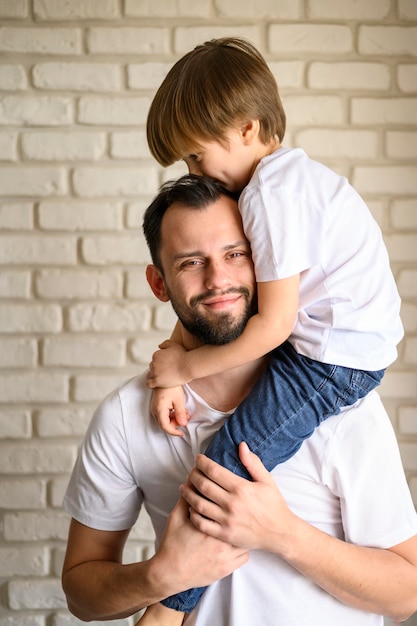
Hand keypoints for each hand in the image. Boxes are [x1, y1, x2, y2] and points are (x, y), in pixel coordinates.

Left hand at [147, 340, 190, 387]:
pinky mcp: (157, 381)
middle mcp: (154, 363)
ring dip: (155, 376)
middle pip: (152, 367)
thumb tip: (159, 347)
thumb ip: (165, 344)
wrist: (188, 366)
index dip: (161, 363)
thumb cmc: (183, 356)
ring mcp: (155, 372)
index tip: (166, 366)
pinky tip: (157, 384)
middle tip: (166, 372)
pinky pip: (149, 384)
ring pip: (150, 375)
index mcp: (156, 355)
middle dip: (158, 369)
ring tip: (163, 378)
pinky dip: (152, 384)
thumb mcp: (174, 345)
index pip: (155, 359)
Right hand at [150, 386, 189, 435]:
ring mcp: (155, 408)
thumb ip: (180, 413)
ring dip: (175, 419)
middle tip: (186, 418)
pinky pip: (164, 415)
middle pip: (165, 424)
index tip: (181, 433)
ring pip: (165, 420)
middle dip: (176, 424)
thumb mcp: (178, 400)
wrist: (165, 376)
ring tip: (185, 413)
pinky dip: (172, 415)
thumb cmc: (172, 387)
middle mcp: (155, 410)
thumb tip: (183, 424)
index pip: (165, 426)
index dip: (173, 432)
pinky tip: (180, 411)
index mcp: (159, 409)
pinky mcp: (157, 406)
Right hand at [151, 498, 248, 595]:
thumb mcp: (177, 517)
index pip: (227, 507)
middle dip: (240, 514)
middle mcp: (221, 541)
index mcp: (210, 526)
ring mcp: (226, 556)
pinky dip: (242, 549)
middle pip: (238, 521)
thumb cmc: (173, 544)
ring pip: (246, 540)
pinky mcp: (227, 568)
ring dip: (243, 532)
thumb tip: (192, 480)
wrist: (170, 572)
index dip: (231, 500)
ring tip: (239, 526)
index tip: (232, 497)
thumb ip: (186, 498)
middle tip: (239, 510)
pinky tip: (236, 543)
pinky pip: (244, 556)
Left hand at [180, 442, 295, 553]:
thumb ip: (253, 463)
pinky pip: (202, 524)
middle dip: (193, 475)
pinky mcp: (224, 534)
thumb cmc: (274, 505)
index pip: (214, 471)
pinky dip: (193, 514)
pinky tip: (191, 508)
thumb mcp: (267, 481)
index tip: (198, 458)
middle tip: (190, 471)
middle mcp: (232, 504)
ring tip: (184, 487)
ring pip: (198, 504)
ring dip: (188, 493)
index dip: (202, 463)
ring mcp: (227, 520)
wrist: (280, 533)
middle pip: (203, 485)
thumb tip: (241, 445)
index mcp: (241, 488)